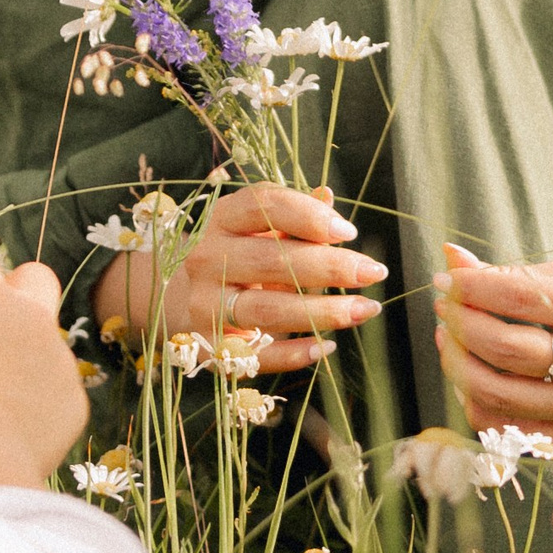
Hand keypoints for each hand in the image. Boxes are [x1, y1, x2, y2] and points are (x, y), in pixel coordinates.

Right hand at [92, 184, 383, 374]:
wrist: (177, 294)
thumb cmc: (237, 250)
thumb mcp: (259, 224)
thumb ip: (294, 212)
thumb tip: (329, 198)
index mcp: (222, 217)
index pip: (266, 206)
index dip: (311, 216)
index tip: (349, 232)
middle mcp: (208, 258)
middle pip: (273, 260)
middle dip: (331, 267)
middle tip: (375, 272)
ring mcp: (206, 304)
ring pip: (268, 310)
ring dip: (323, 312)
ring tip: (365, 310)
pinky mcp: (211, 345)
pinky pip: (258, 354)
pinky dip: (295, 353)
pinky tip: (328, 346)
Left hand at [432, 243, 552, 445]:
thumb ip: (515, 273)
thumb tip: (451, 256)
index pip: (520, 297)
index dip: (472, 286)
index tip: (447, 277)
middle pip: (504, 348)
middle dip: (461, 323)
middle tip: (444, 306)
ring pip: (496, 392)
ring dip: (457, 362)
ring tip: (449, 337)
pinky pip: (502, 427)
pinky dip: (473, 399)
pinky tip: (470, 373)